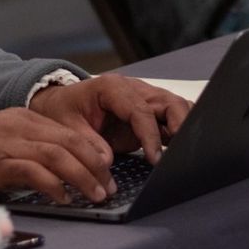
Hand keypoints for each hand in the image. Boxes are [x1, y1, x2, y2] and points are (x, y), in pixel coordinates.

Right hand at [0, 108, 113, 202]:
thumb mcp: (4, 140)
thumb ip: (29, 149)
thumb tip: (58, 172)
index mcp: (25, 119)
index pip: (69, 132)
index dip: (93, 151)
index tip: (106, 169)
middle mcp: (22, 126)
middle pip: (71, 142)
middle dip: (95, 165)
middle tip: (109, 186)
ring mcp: (10, 143)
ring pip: (58, 155)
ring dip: (82, 176)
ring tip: (96, 194)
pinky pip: (34, 172)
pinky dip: (53, 185)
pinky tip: (63, 198)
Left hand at [30, 75, 191, 165]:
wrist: (62, 104)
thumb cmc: (64, 110)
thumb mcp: (67, 126)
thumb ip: (87, 142)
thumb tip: (106, 161)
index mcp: (112, 87)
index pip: (140, 110)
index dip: (150, 135)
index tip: (154, 159)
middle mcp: (133, 89)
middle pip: (168, 101)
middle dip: (180, 124)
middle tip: (181, 151)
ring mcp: (144, 100)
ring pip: (176, 107)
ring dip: (184, 126)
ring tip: (185, 151)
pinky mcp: (149, 114)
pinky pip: (171, 118)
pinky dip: (179, 131)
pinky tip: (181, 149)